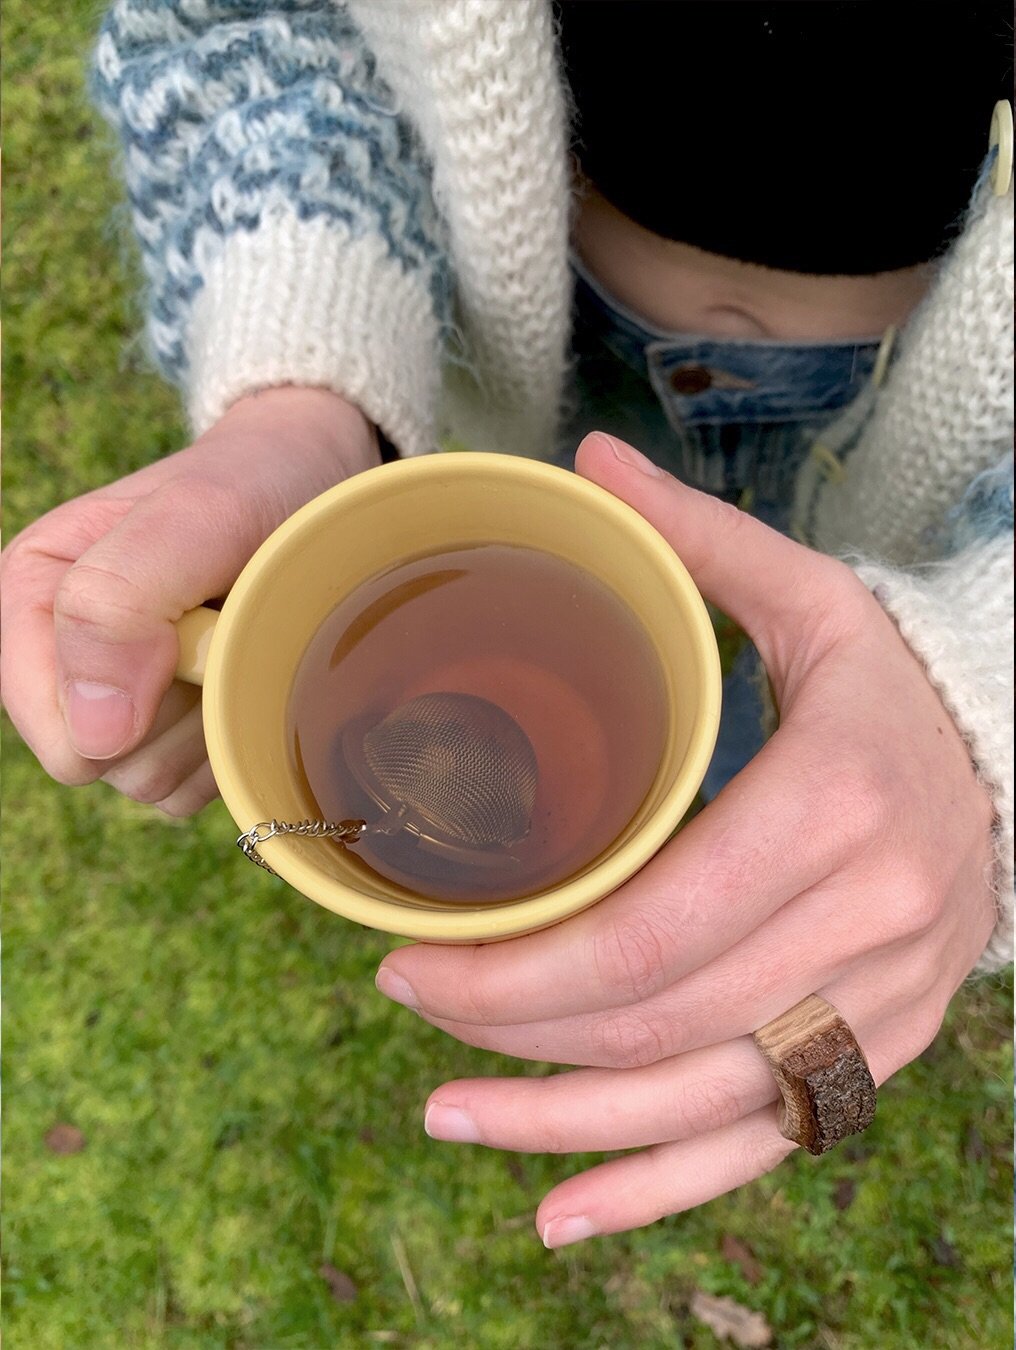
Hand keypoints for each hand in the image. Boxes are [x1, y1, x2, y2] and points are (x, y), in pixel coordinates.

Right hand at [1, 387, 378, 814]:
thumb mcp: (198, 515)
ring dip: (218, 721)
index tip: (196, 628)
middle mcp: (63, 654)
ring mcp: (120, 697)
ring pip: (157, 783)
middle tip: (229, 630)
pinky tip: (250, 673)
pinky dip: (238, 736)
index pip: (64, 737)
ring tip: (240, 643)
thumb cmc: (256, 488)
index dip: (144, 705)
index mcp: (35, 598)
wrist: (317, 484)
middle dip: (187, 710)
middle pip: (112, 767)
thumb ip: (120, 599)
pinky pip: (197, 786)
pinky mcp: (173, 725)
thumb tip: (93, 733)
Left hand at [374, 432, 996, 1246]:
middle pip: (662, 1021)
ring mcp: (879, 1012)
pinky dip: (657, 1190)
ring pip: (702, 1106)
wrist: (1006, 766)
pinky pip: (764, 1150)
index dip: (525, 966)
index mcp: (838, 810)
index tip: (415, 955)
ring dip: (560, 1129)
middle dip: (516, 1031)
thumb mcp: (809, 599)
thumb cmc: (887, 684)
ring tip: (444, 1119)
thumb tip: (587, 461)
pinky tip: (558, 1215)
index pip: (659, 927)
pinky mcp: (876, 1057)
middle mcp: (870, 929)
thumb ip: (694, 542)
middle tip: (409, 1004)